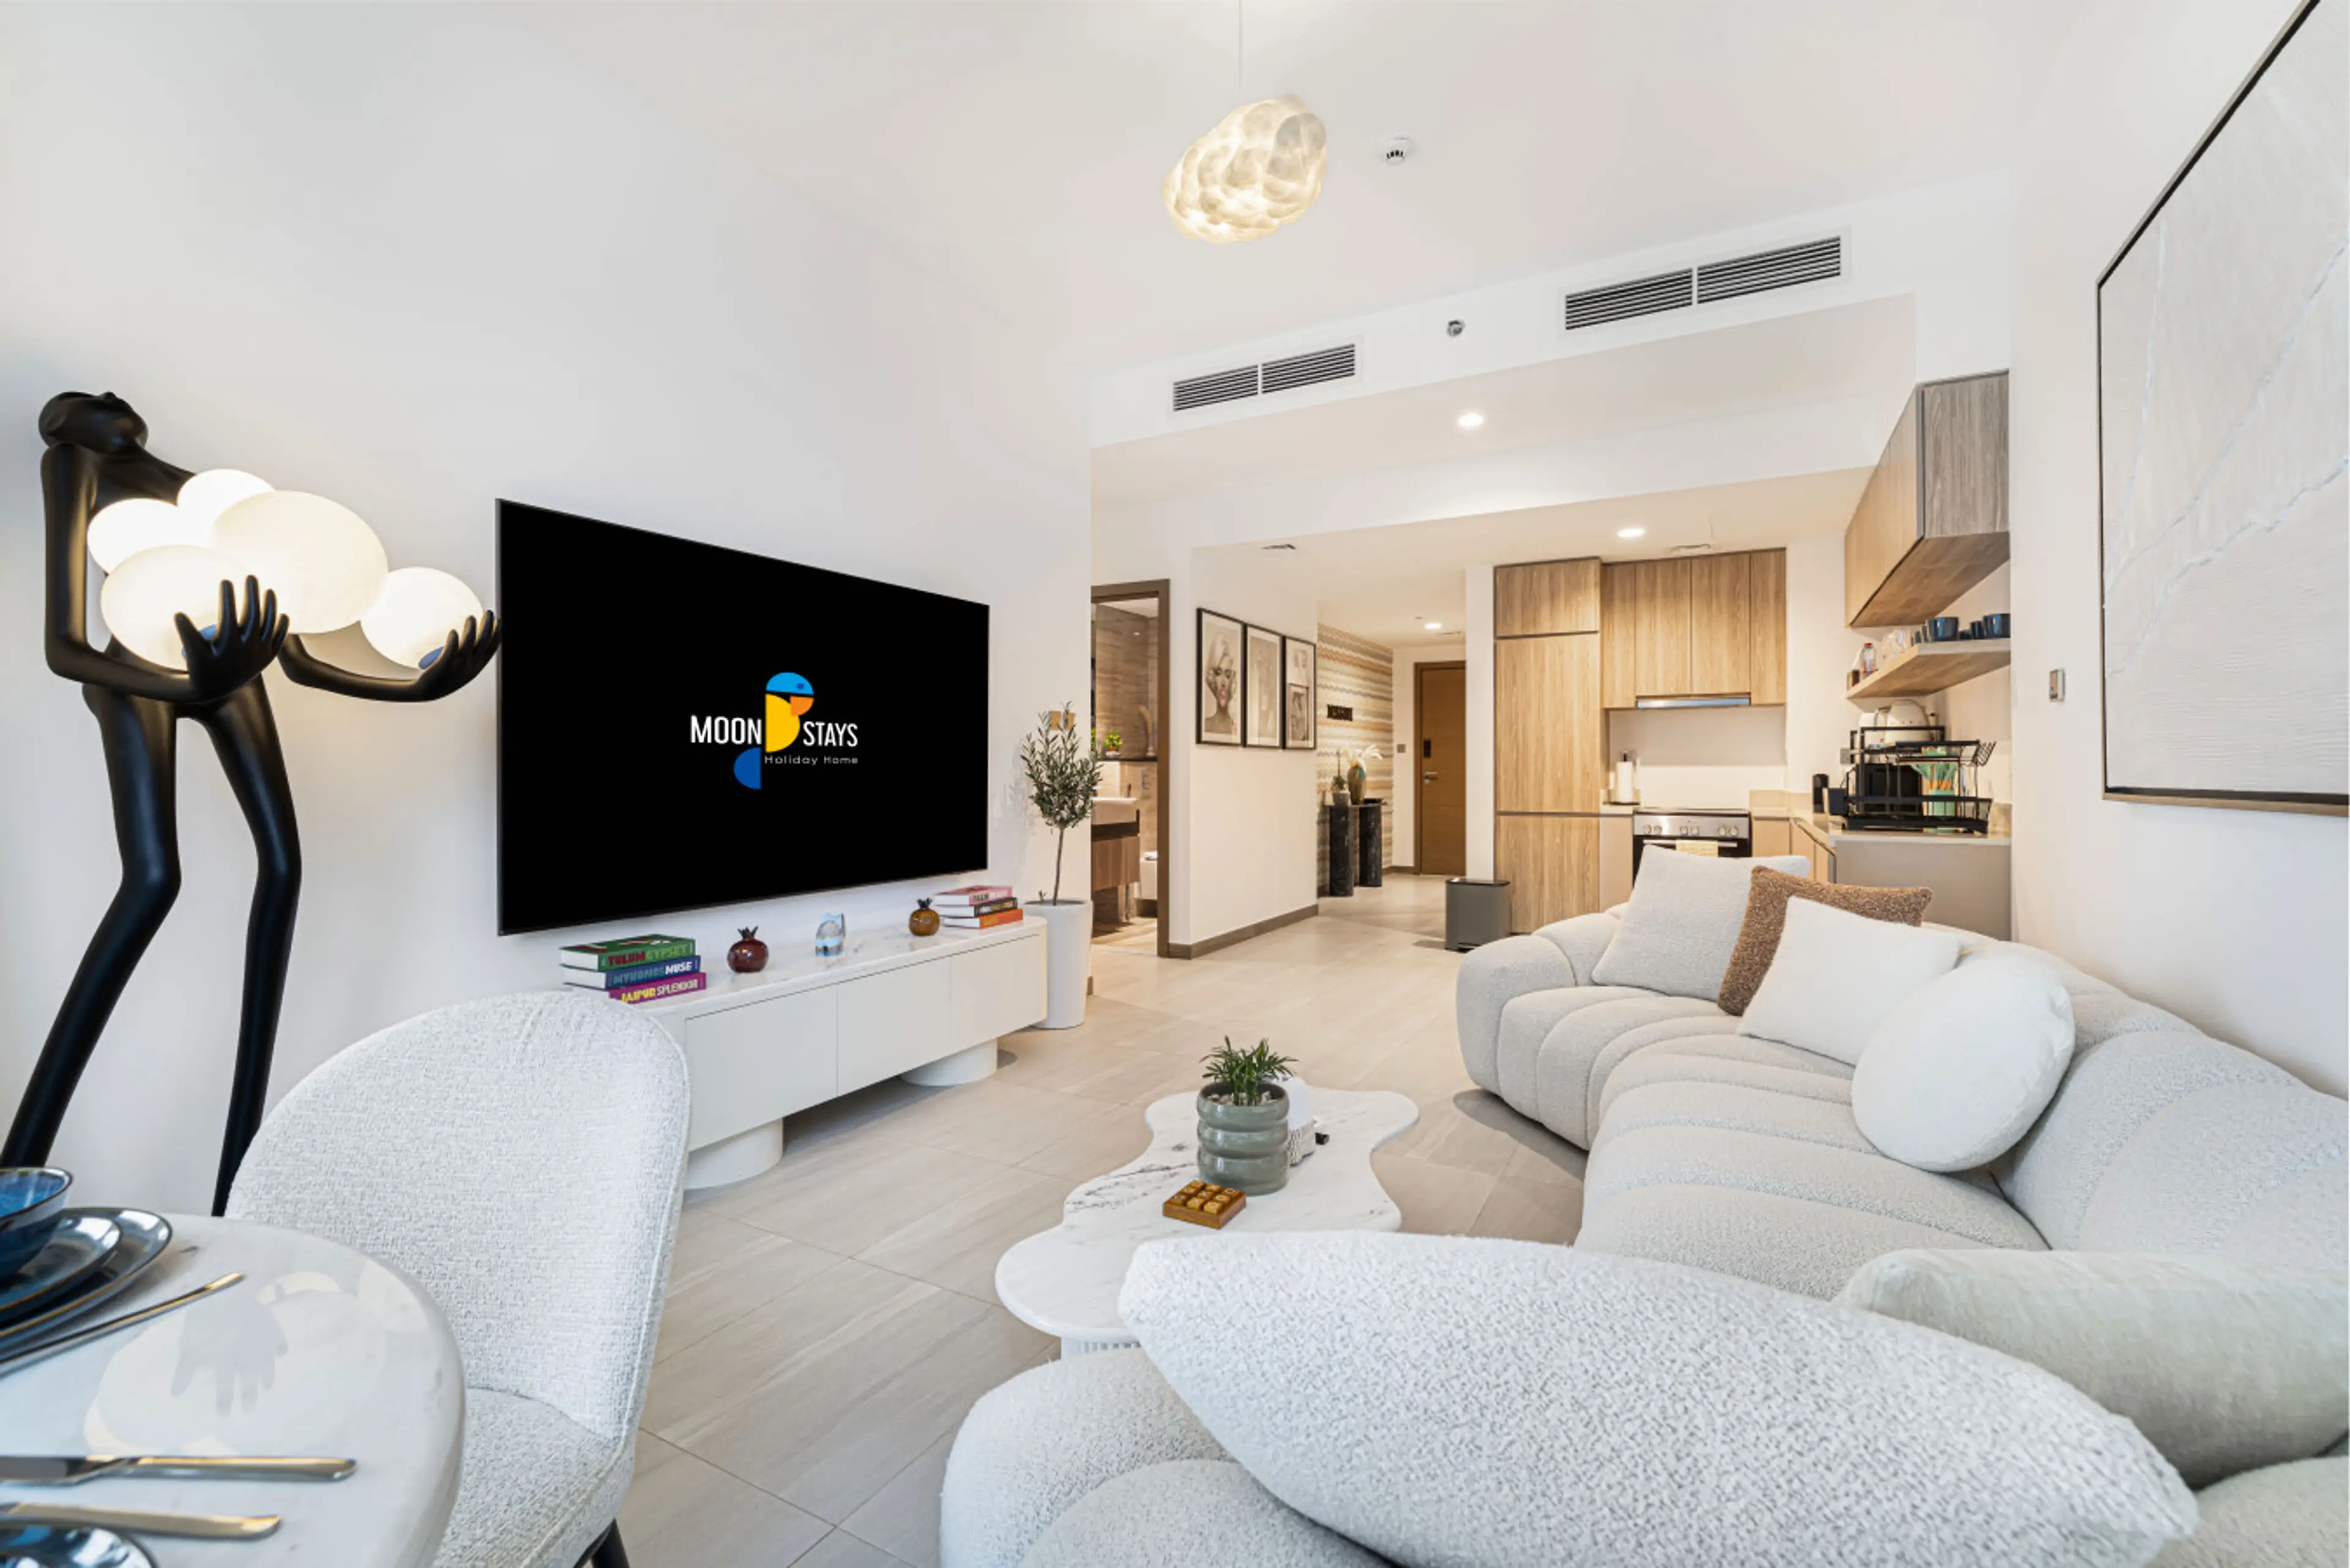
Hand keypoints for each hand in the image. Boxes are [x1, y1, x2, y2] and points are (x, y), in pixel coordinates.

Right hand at [175, 576, 286, 700]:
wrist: (216, 689)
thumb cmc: (200, 666)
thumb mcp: (192, 653)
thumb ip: (187, 634)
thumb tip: (178, 614)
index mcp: (228, 646)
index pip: (229, 616)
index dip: (227, 598)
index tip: (226, 580)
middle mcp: (248, 650)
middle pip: (253, 617)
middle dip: (252, 595)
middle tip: (251, 576)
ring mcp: (260, 654)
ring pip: (269, 627)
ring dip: (271, 607)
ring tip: (269, 590)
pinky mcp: (267, 659)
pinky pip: (277, 641)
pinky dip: (281, 628)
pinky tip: (283, 615)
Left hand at [407, 609, 499, 700]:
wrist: (427, 690)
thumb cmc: (441, 676)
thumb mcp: (457, 667)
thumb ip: (463, 652)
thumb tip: (463, 633)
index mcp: (476, 667)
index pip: (491, 648)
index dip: (497, 634)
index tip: (498, 620)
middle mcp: (470, 666)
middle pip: (484, 643)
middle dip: (489, 626)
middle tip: (488, 612)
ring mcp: (458, 666)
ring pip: (469, 645)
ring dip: (472, 630)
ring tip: (470, 617)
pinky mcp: (443, 666)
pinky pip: (450, 651)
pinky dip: (453, 641)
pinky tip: (453, 631)